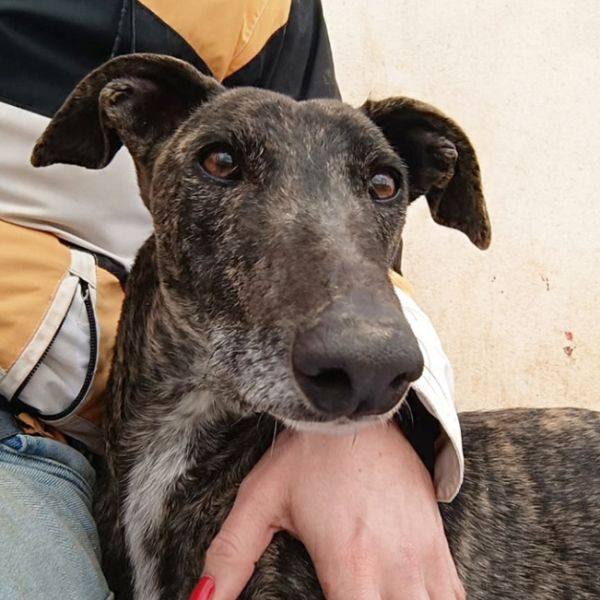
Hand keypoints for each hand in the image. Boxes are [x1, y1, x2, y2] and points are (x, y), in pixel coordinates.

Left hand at [190, 423, 464, 599]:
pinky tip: (408, 598)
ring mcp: (424, 553)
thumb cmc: (308, 453)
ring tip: (373, 597)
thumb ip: (229, 557)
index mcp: (351, 563)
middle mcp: (396, 566)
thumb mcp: (261, 499)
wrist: (357, 409)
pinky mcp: (437, 539)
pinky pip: (453, 593)